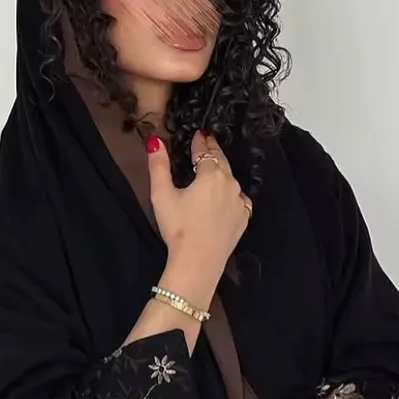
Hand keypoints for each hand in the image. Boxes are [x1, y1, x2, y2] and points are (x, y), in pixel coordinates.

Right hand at [147, 130, 251, 288]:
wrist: (198, 262)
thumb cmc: (178, 228)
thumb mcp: (162, 195)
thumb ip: (158, 166)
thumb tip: (155, 141)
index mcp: (210, 175)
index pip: (205, 152)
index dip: (200, 143)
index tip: (199, 135)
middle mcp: (230, 184)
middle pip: (221, 162)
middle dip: (213, 151)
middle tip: (209, 143)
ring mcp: (239, 202)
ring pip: (231, 180)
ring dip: (223, 171)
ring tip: (216, 167)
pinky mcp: (243, 219)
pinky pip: (239, 199)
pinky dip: (232, 193)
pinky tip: (227, 196)